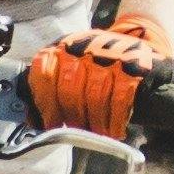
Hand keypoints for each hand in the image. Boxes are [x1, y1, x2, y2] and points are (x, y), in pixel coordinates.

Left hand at [27, 11, 169, 138]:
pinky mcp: (133, 65)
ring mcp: (110, 54)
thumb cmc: (99, 65)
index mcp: (62, 46)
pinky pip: (120, 98)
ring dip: (95, 121)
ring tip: (97, 133)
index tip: (51, 123)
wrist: (140, 39)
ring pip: (95, 95)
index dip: (45, 102)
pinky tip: (114, 130)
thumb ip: (52, 88)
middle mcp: (83, 46)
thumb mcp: (73, 66)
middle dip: (72, 115)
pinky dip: (115, 119)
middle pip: (70, 88)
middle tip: (76, 130)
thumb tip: (33, 121)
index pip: (44, 72)